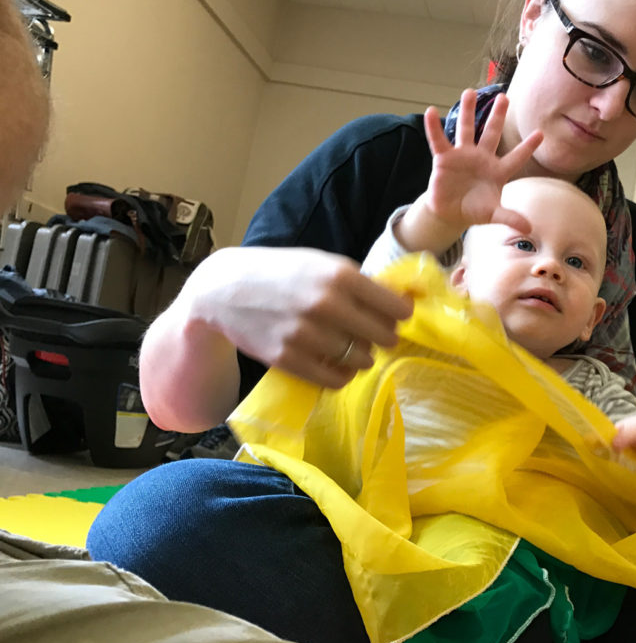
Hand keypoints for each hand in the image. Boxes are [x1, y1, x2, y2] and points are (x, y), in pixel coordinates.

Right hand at [182, 246, 413, 388]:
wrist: (224, 289)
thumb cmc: (282, 272)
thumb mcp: (322, 263)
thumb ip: (360, 282)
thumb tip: (405, 300)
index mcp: (340, 275)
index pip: (395, 307)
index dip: (401, 314)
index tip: (398, 317)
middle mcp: (326, 304)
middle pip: (383, 336)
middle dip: (384, 337)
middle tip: (376, 335)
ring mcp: (306, 334)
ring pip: (362, 360)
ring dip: (364, 357)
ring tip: (354, 348)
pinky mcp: (288, 359)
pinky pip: (335, 379)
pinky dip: (343, 375)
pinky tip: (338, 364)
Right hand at [398, 89, 542, 253]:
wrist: (450, 213)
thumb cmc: (474, 210)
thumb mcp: (492, 215)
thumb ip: (509, 218)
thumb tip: (528, 228)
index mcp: (497, 171)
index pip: (516, 157)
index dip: (528, 146)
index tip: (541, 133)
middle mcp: (481, 158)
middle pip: (492, 134)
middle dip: (498, 116)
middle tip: (504, 97)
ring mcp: (463, 156)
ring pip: (466, 130)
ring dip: (468, 111)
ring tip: (469, 92)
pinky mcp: (444, 159)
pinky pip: (439, 140)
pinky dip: (434, 127)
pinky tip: (431, 112)